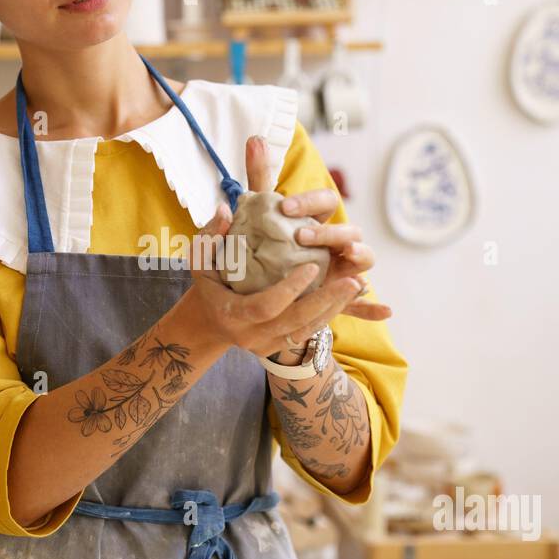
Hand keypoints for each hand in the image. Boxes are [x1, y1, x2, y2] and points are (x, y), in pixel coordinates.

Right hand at [187, 135, 390, 359]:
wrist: (208, 323)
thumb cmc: (208, 284)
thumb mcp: (201, 259)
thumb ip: (210, 235)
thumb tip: (224, 210)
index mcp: (232, 314)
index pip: (265, 306)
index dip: (289, 289)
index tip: (310, 266)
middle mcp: (251, 336)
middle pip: (295, 323)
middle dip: (325, 301)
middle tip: (352, 280)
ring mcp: (266, 345)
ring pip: (307, 331)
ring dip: (334, 308)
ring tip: (357, 285)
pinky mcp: (278, 348)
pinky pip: (309, 334)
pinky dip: (329, 315)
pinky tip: (347, 297)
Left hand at [245, 133, 391, 344]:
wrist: (261, 285)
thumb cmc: (265, 243)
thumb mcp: (258, 213)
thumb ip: (259, 177)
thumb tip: (254, 138)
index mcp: (319, 218)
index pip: (326, 200)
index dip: (310, 201)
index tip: (284, 205)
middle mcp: (335, 241)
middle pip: (350, 229)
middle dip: (332, 230)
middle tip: (302, 235)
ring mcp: (341, 268)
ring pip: (363, 259)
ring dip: (361, 255)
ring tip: (349, 255)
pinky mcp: (338, 296)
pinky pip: (359, 304)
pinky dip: (374, 307)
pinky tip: (386, 311)